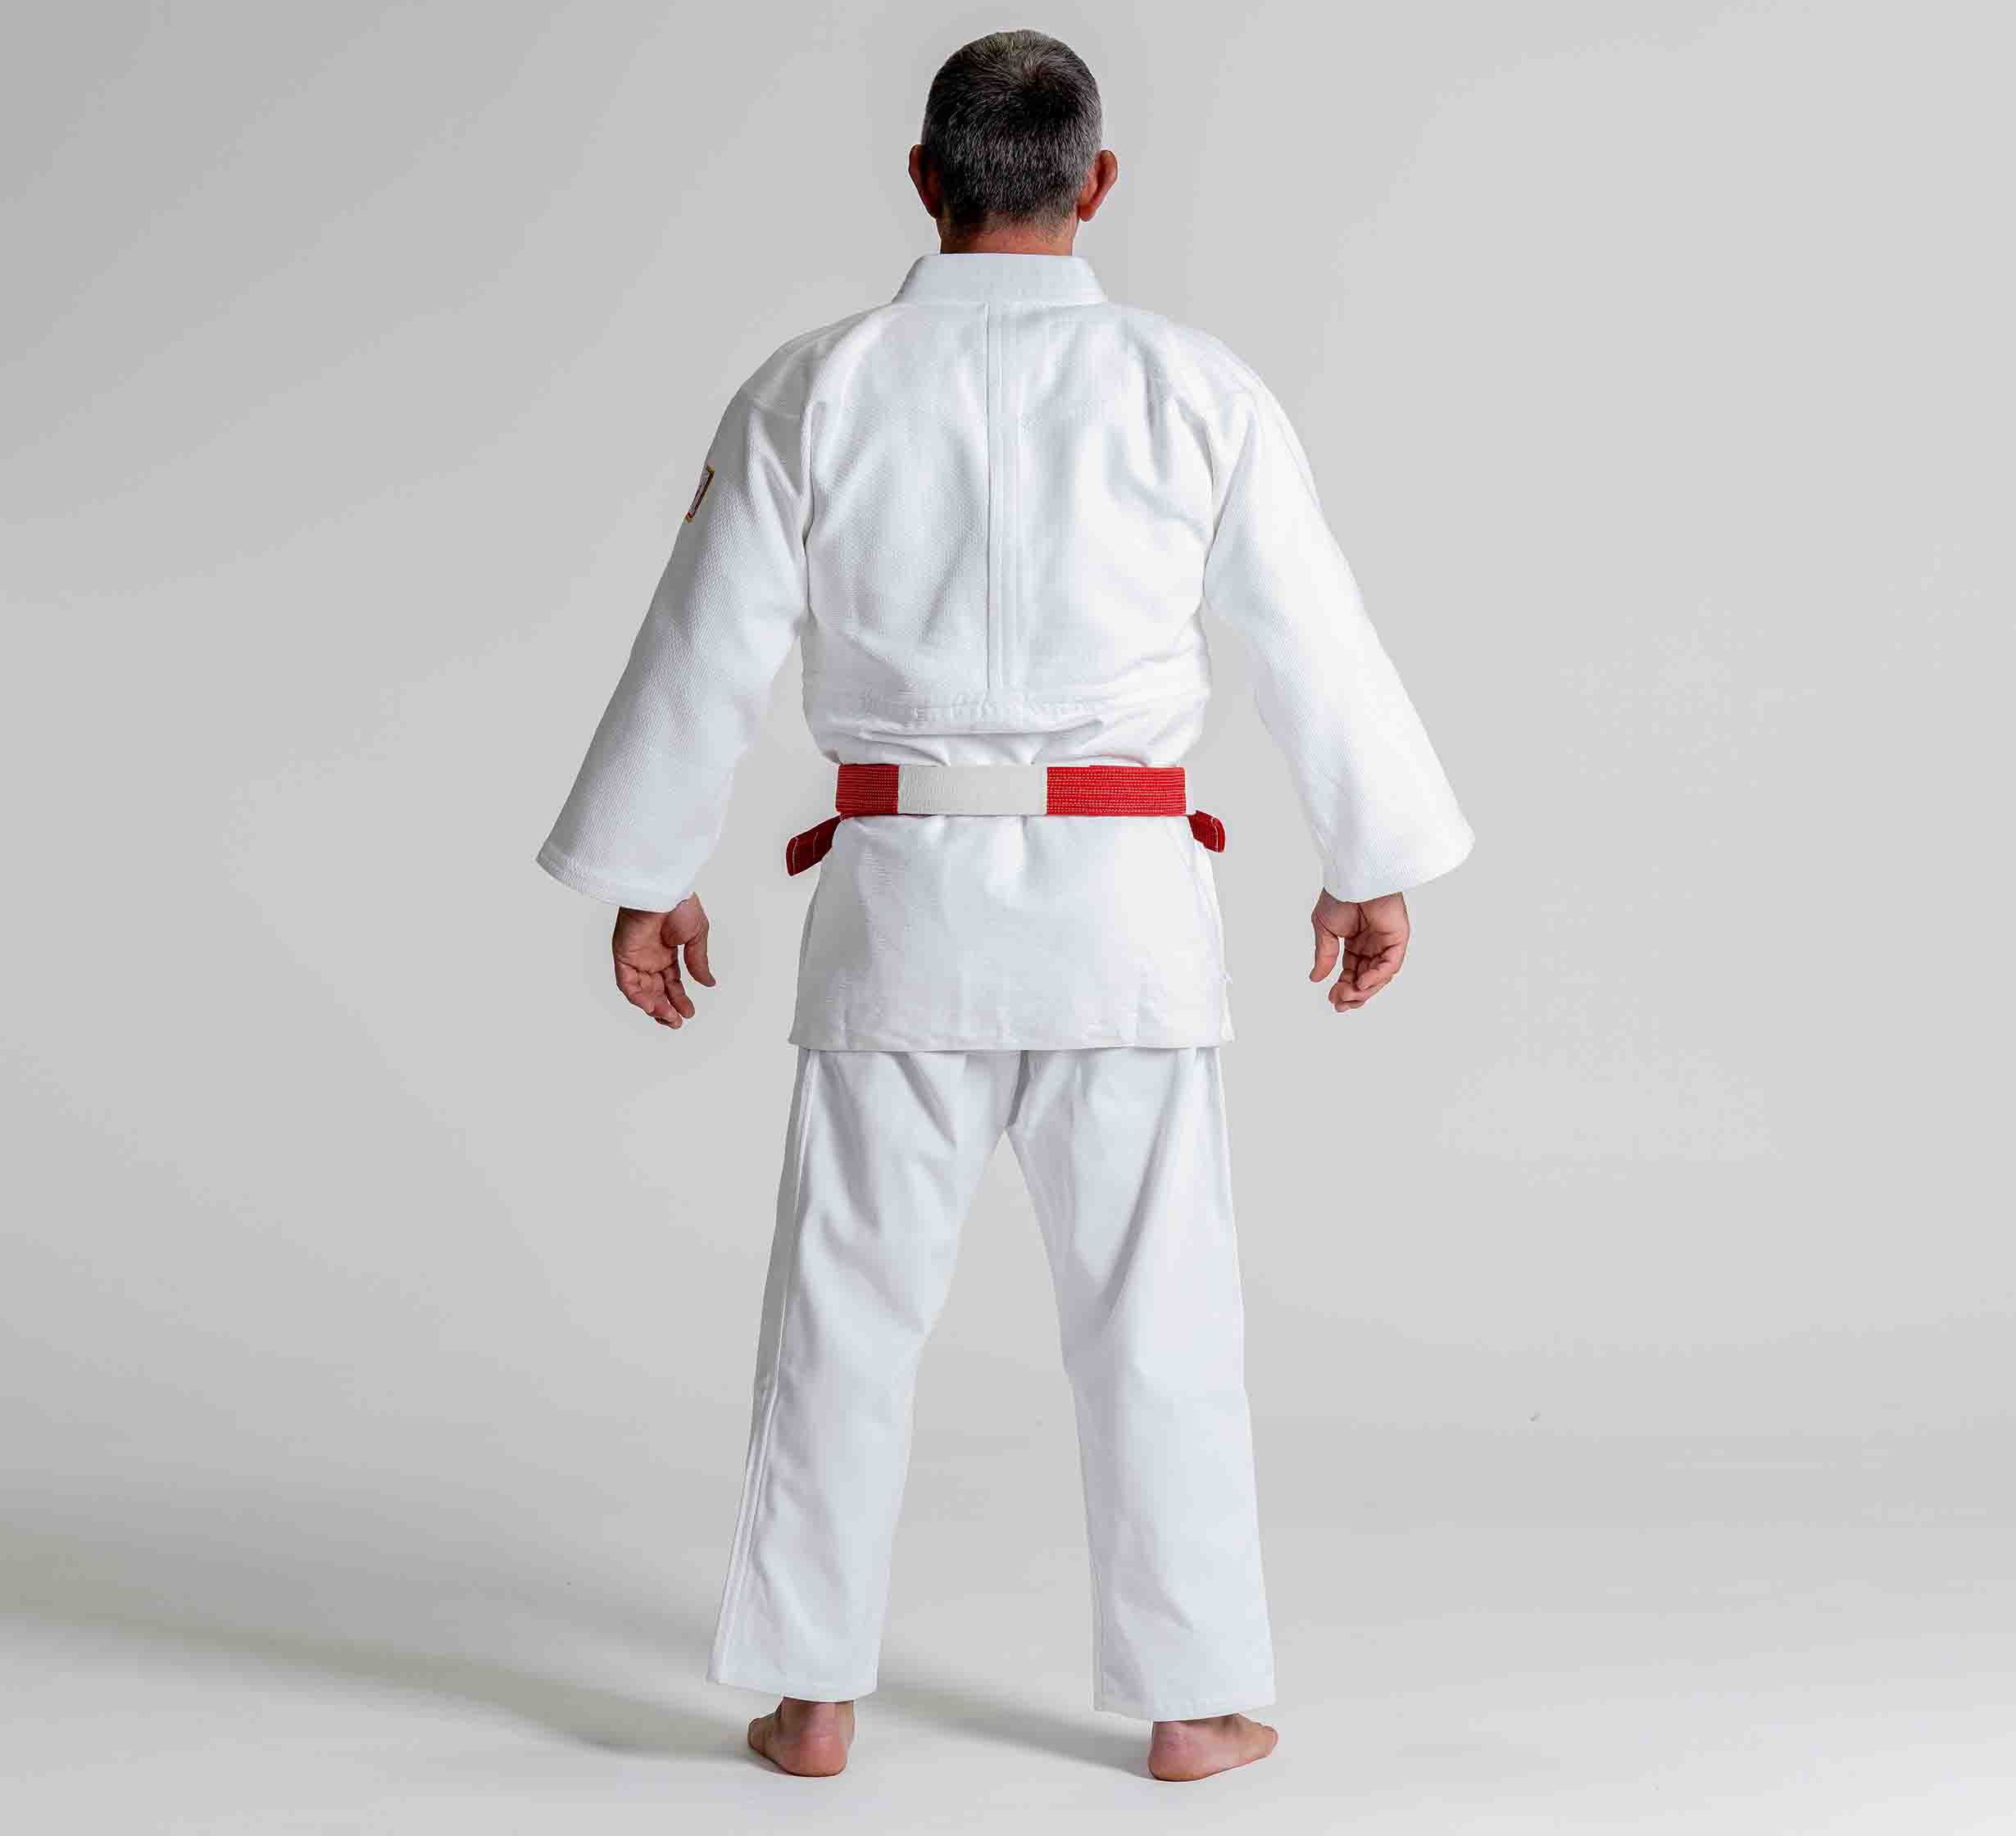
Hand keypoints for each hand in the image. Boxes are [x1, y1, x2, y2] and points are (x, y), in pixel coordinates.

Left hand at [612, 895, 714, 1028]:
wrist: (664, 889)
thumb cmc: (680, 904)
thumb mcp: (697, 936)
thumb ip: (699, 961)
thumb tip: (709, 983)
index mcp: (667, 951)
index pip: (671, 982)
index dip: (679, 998)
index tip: (689, 1013)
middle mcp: (650, 956)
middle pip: (655, 990)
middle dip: (666, 1008)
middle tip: (677, 1022)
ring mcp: (636, 956)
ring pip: (641, 991)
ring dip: (653, 1007)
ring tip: (668, 1018)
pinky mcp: (623, 954)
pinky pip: (627, 982)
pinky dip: (638, 997)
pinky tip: (652, 1007)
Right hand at [1310, 889, 1408, 1012]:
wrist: (1351, 877)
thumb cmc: (1339, 894)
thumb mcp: (1324, 929)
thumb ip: (1323, 955)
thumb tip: (1316, 978)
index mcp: (1356, 942)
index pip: (1352, 972)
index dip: (1343, 987)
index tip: (1332, 998)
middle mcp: (1372, 945)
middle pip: (1366, 978)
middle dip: (1353, 994)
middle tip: (1340, 1003)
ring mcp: (1386, 942)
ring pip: (1379, 976)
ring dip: (1364, 990)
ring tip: (1348, 995)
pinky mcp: (1398, 938)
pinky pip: (1391, 964)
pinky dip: (1377, 976)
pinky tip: (1362, 983)